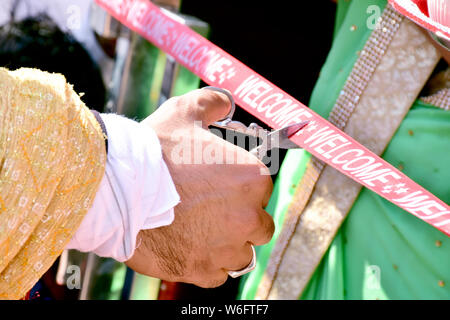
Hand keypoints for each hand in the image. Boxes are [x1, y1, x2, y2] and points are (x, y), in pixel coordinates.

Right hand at [125, 88, 274, 287]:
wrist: (115, 188)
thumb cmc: (152, 150)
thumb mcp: (184, 112)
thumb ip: (212, 102)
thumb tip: (225, 102)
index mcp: (251, 178)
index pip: (263, 187)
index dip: (244, 186)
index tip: (226, 185)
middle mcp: (248, 216)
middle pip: (259, 224)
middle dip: (241, 218)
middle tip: (214, 208)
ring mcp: (225, 248)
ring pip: (241, 253)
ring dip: (226, 244)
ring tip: (200, 230)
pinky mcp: (202, 270)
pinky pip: (216, 274)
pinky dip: (206, 264)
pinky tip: (188, 247)